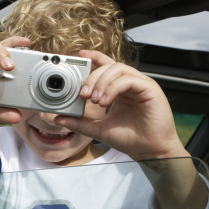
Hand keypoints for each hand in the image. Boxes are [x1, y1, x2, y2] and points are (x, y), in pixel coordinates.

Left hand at [54, 50, 187, 160]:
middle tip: (83, 94)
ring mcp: (141, 85)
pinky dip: (113, 88)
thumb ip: (79, 122)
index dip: (94, 58)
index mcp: (119, 90)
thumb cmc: (130, 139)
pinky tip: (105, 101)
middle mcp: (130, 84)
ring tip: (94, 100)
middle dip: (92, 77)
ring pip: (118, 69)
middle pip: (109, 66)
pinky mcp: (150, 88)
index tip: (79, 56)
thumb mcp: (97, 129)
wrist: (150, 152)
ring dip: (102, 82)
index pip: (106, 66)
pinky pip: (128, 79)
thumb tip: (58, 118)